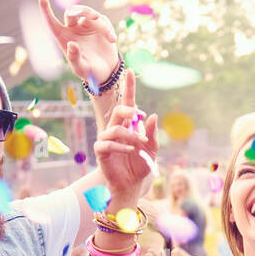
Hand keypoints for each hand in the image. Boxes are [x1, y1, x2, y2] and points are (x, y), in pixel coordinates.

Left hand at [38, 0, 119, 83]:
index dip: (46, 10)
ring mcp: (86, 25)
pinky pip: (102, 20)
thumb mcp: (81, 68)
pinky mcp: (99, 25)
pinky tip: (112, 40)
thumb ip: (75, 58)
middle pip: (72, 12)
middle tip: (94, 17)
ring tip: (107, 35)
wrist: (106, 71)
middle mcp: (73, 29)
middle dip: (82, 11)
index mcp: (63, 37)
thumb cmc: (89, 71)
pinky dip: (108, 29)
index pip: (52, 23)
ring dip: (97, 20)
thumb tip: (71, 45)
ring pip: (88, 13)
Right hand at [94, 70, 157, 207]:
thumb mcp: (152, 149)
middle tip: (139, 116)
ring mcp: (107, 139)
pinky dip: (120, 146)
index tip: (130, 71)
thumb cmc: (141, 165)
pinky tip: (130, 150)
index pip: (128, 103)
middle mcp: (116, 129)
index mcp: (129, 125)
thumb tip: (153, 115)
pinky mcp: (101, 151)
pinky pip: (107, 144)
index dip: (129, 88)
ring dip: (129, 135)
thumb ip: (152, 134)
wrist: (132, 184)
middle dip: (128, 111)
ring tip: (139, 144)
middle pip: (118, 111)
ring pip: (114, 128)